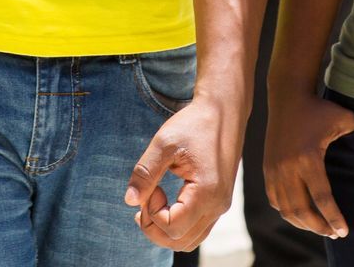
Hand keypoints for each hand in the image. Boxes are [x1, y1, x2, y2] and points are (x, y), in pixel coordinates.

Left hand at [122, 97, 237, 251]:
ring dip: (165, 229)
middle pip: (180, 241)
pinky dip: (177, 224)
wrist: (223, 111)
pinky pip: (197, 229)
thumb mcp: (164, 142)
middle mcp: (218, 206)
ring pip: (189, 240)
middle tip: (145, 198)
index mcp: (207, 192)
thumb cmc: (194, 123)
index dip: (152, 213)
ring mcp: (220, 207)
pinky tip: (164, 202)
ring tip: (152, 201)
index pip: (172, 227)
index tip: (151, 188)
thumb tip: (129, 201)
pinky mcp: (219, 203)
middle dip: (154, 227)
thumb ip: (145, 173)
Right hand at [264, 92, 353, 239]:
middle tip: (334, 234)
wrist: (287, 97)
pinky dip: (287, 212)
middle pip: (301, 210)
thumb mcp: (344, 119)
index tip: (344, 232)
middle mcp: (287, 167)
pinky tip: (301, 215)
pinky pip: (274, 201)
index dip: (334, 218)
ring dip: (302, 224)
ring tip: (320, 228)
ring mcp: (273, 169)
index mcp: (307, 158)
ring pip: (285, 209)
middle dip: (318, 227)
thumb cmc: (319, 109)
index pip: (322, 198)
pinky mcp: (266, 169)